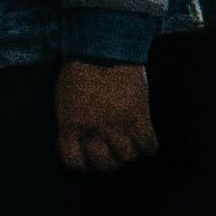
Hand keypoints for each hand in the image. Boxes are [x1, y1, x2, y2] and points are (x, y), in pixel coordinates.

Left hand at [56, 59, 159, 176]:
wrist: (103, 51)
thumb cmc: (78, 72)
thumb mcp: (65, 101)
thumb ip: (71, 123)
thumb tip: (80, 140)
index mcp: (70, 125)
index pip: (73, 160)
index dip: (83, 164)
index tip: (89, 161)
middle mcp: (92, 129)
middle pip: (104, 164)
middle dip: (109, 164)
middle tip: (114, 157)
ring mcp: (117, 124)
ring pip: (129, 157)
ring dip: (130, 155)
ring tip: (131, 148)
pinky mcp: (139, 116)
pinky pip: (149, 145)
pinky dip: (150, 148)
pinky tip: (148, 144)